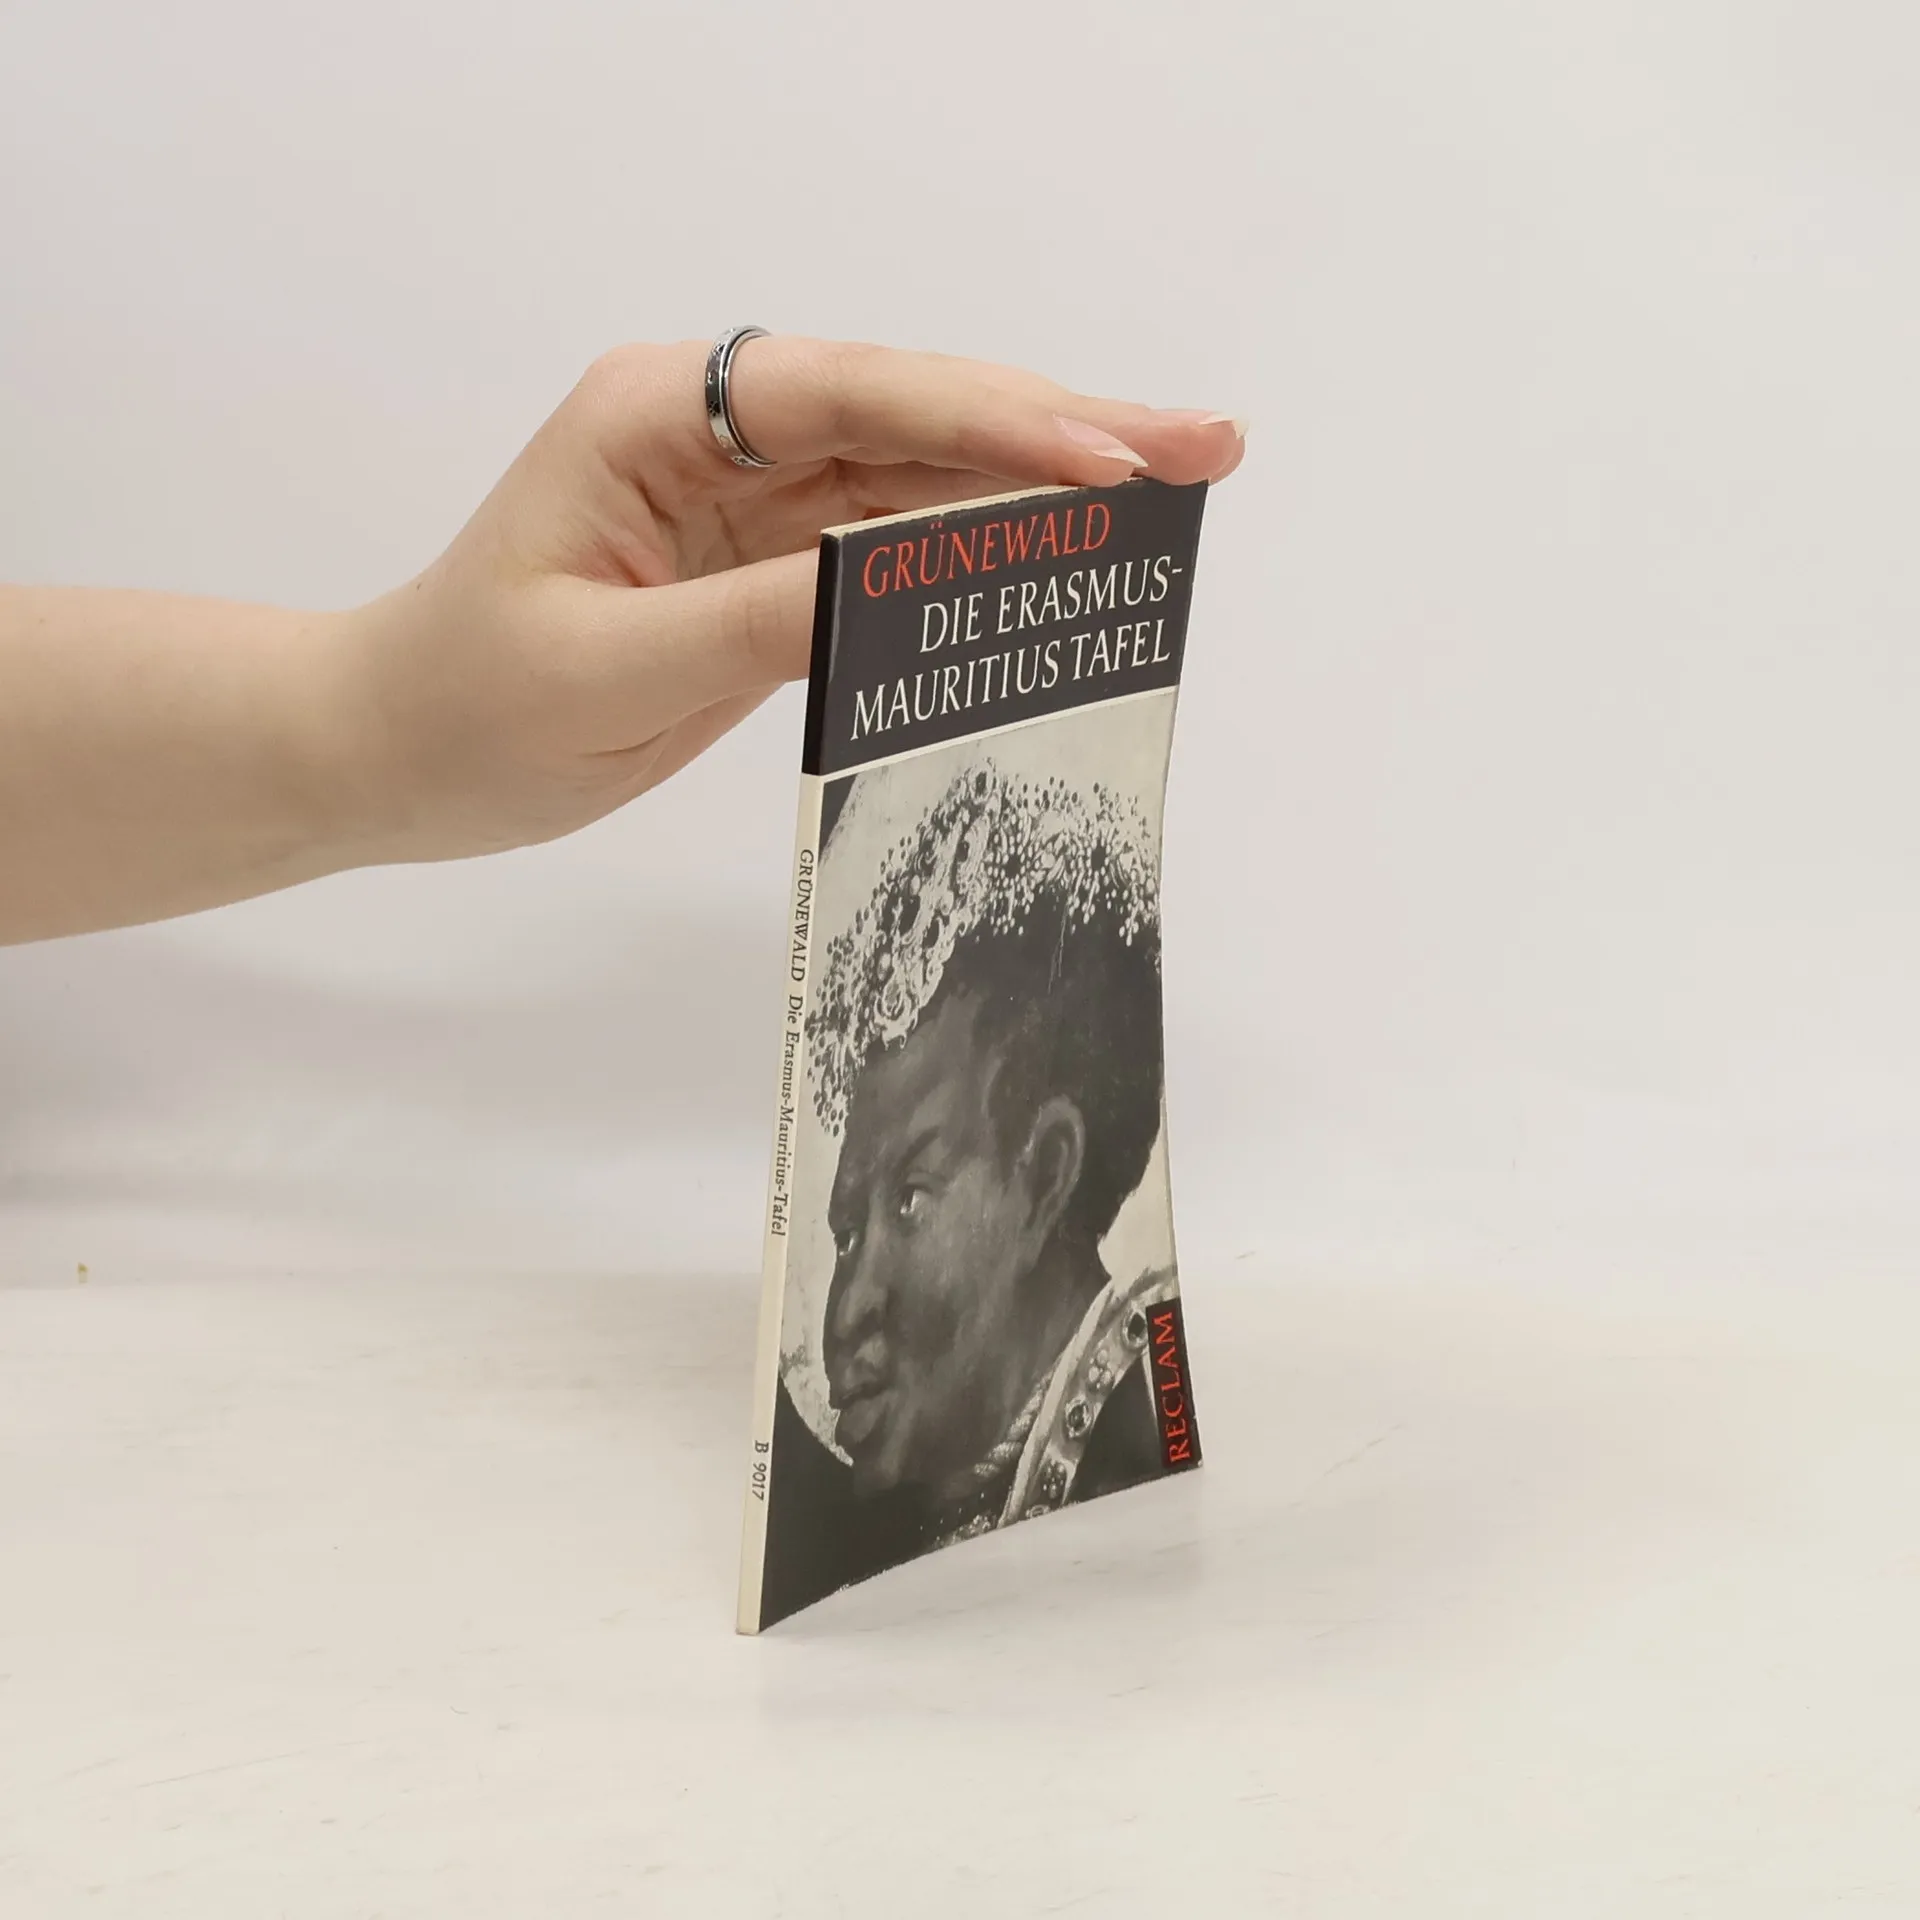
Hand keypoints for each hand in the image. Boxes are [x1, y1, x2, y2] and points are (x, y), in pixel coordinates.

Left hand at [347, 335, 1245, 861]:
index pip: (852, 399)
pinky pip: (896, 539)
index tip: (1106, 461)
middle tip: (1205, 443)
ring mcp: (749, 488)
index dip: (988, 425)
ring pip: (923, 470)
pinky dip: (985, 544)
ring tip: (1178, 484)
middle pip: (915, 412)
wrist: (400, 749)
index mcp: (656, 414)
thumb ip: (764, 621)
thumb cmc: (470, 706)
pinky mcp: (769, 555)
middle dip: (1062, 429)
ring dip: (1047, 479)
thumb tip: (913, 582)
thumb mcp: (610, 672)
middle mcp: (714, 426)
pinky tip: (1070, 546)